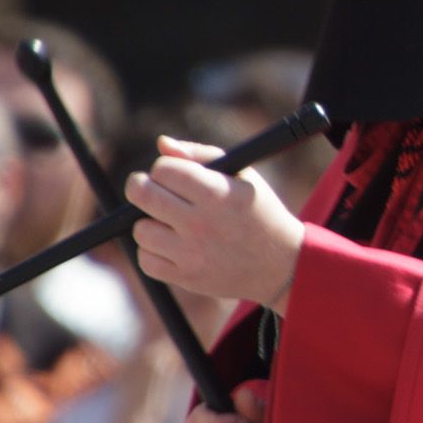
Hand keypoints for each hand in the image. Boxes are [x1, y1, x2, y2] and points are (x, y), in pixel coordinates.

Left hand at [126, 136, 302, 308]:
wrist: (282, 264)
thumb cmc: (259, 211)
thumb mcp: (243, 175)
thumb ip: (201, 155)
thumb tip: (162, 144)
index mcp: (217, 193)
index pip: (163, 169)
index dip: (163, 168)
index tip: (171, 175)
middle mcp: (202, 224)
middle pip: (142, 195)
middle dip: (140, 186)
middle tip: (149, 189)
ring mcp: (192, 254)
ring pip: (140, 230)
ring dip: (149, 222)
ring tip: (169, 222)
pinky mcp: (187, 278)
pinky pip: (146, 260)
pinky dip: (152, 251)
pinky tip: (172, 245)